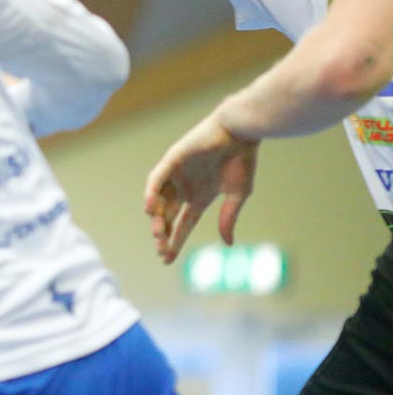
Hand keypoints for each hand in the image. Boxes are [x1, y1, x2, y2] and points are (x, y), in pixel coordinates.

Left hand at [143, 114, 259, 262]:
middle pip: (167, 215)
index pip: (183, 224)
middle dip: (163, 233)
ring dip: (157, 217)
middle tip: (160, 248)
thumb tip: (228, 245)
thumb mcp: (237, 196)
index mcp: (199, 197)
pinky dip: (151, 192)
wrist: (241, 134)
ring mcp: (176, 174)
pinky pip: (157, 178)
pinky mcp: (172, 160)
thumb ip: (228, 218)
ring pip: (159, 200)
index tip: (166, 260)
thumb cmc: (243, 161)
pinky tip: (151, 208)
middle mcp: (184, 188)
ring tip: (157, 233)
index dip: (175, 241)